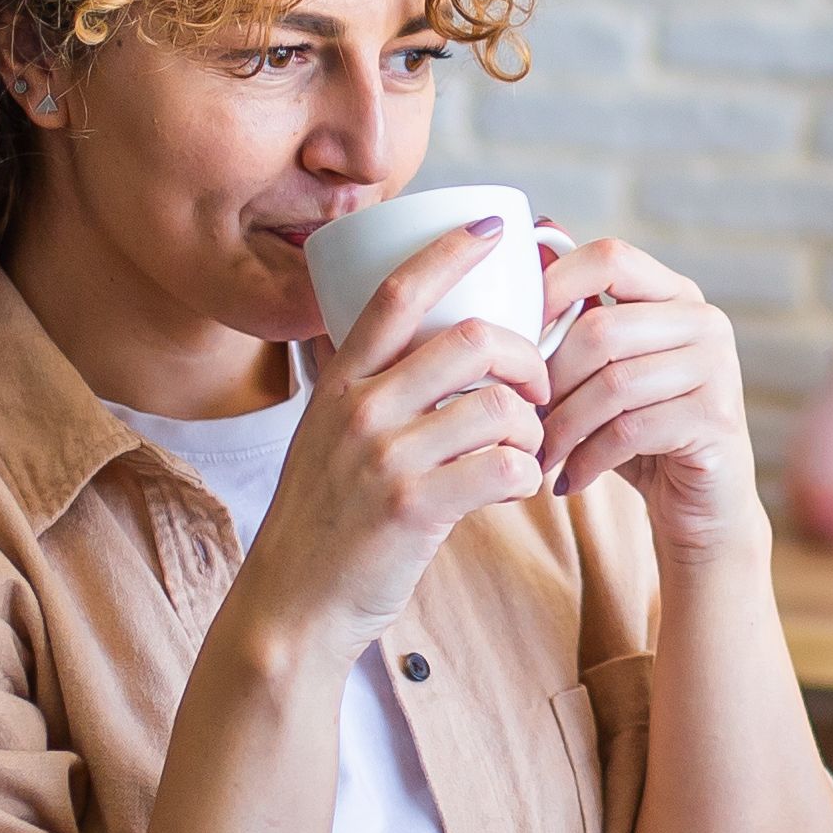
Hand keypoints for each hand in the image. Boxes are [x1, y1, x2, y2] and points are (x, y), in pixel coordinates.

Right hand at [241, 221, 548, 656]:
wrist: (292, 604)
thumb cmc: (326, 518)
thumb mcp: (329, 436)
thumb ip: (374, 388)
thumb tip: (441, 342)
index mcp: (341, 381)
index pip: (398, 292)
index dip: (450, 250)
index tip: (494, 228)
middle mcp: (360, 408)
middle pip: (471, 339)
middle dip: (526, 357)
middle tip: (539, 389)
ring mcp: (385, 457)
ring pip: (500, 407)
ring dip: (532, 429)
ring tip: (523, 451)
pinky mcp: (413, 507)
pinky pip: (504, 467)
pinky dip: (525, 476)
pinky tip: (511, 490)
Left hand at [534, 232, 763, 560]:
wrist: (701, 504)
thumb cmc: (639, 431)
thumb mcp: (603, 370)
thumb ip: (577, 316)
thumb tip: (535, 236)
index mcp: (675, 293)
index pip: (609, 257)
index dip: (554, 287)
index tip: (517, 336)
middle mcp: (705, 321)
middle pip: (601, 330)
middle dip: (550, 380)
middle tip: (523, 417)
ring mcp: (718, 368)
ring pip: (613, 385)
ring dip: (564, 428)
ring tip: (541, 454)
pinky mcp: (716, 418)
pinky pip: (630, 430)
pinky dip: (588, 458)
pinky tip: (570, 478)